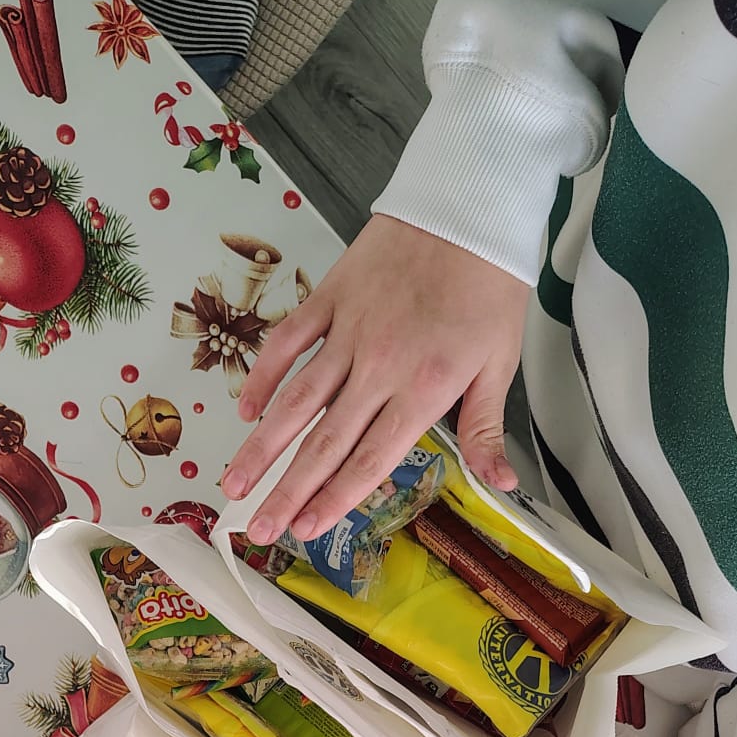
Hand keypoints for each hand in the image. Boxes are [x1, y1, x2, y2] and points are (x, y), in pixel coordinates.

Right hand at [221, 215, 528, 543]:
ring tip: (234, 484)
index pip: (369, 459)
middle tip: (259, 530)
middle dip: (287, 492)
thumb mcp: (501, 364)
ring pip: (296, 401)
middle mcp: (379, 368)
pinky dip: (264, 376)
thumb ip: (486, 430)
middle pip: (324, 443)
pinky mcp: (331, 297)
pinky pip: (287, 342)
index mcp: (423, 390)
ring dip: (262, 447)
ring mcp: (349, 331)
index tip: (306, 531)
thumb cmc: (489, 286)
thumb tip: (501, 485)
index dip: (335, 500)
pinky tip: (247, 411)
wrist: (469, 205)